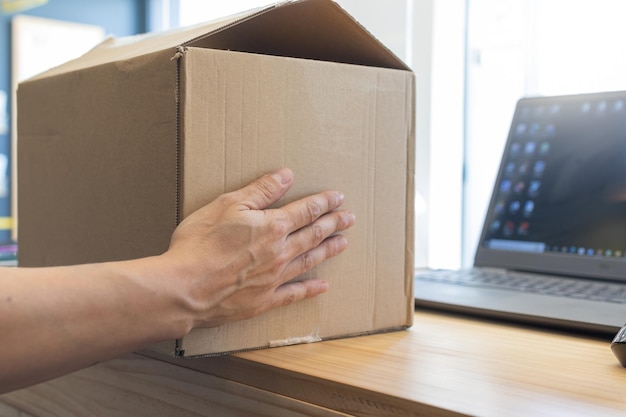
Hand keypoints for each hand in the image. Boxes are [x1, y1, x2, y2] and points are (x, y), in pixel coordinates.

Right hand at [163, 168, 354, 328]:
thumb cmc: (200, 245)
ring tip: (343, 243)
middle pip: (314, 235)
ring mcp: (274, 279)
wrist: (184, 289)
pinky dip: (310, 289)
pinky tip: (322, 286)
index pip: (306, 211)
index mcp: (272, 227)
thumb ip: (260, 191)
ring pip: (309, 261)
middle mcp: (280, 253)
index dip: (324, 203)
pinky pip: (294, 294)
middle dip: (333, 224)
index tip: (338, 198)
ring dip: (328, 251)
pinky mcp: (263, 301)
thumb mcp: (227, 205)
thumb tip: (285, 176)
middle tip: (350, 219)